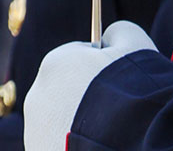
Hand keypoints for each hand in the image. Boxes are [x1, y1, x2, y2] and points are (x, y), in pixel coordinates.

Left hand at [24, 21, 156, 150]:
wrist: (131, 142)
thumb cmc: (132, 90)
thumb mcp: (136, 47)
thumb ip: (122, 32)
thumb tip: (113, 35)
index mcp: (55, 63)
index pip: (77, 58)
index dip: (101, 67)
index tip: (118, 80)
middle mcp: (37, 96)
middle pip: (66, 91)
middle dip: (86, 96)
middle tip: (115, 109)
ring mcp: (35, 130)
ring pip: (61, 120)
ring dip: (78, 123)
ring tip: (107, 130)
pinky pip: (59, 143)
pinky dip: (74, 144)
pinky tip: (97, 144)